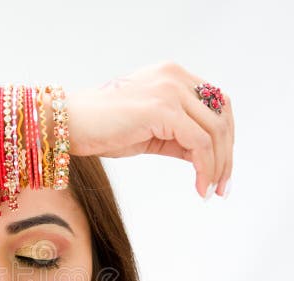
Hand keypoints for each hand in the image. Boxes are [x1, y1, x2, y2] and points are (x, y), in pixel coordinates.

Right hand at [68, 61, 234, 198]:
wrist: (66, 124)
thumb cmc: (100, 129)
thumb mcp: (149, 132)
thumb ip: (178, 137)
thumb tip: (206, 158)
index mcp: (172, 76)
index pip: (217, 104)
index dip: (226, 138)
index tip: (222, 171)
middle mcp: (174, 77)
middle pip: (222, 116)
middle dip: (226, 155)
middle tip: (223, 188)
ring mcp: (169, 90)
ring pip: (214, 131)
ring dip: (218, 166)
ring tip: (210, 191)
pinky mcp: (161, 109)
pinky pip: (198, 143)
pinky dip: (204, 169)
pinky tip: (199, 188)